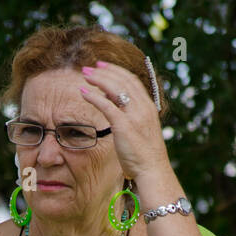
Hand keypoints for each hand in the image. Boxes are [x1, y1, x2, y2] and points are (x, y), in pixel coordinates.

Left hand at [78, 59, 170, 184]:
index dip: (116, 71)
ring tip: (85, 75)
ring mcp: (134, 115)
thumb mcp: (140, 129)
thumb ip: (129, 114)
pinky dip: (93, 97)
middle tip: (89, 67)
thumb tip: (111, 101)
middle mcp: (143, 107)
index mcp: (148, 107)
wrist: (153, 170)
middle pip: (122, 80)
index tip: (102, 66)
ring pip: (115, 89)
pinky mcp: (124, 126)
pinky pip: (106, 106)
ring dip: (98, 79)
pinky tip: (83, 93)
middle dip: (104, 71)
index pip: (132, 81)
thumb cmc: (145, 155)